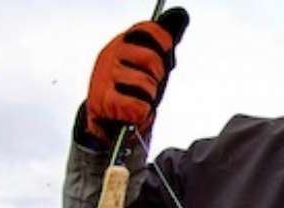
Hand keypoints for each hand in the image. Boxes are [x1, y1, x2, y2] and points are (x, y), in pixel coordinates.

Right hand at [85, 8, 189, 143]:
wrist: (108, 116)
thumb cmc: (131, 88)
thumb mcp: (149, 62)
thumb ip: (162, 42)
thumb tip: (180, 15)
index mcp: (124, 43)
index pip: (148, 30)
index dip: (163, 42)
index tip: (165, 52)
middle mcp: (112, 54)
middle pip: (151, 58)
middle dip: (156, 76)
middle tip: (148, 84)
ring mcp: (105, 76)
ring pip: (145, 84)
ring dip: (148, 97)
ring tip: (139, 99)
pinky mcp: (103, 101)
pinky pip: (138, 106)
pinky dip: (142, 114)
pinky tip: (133, 112)